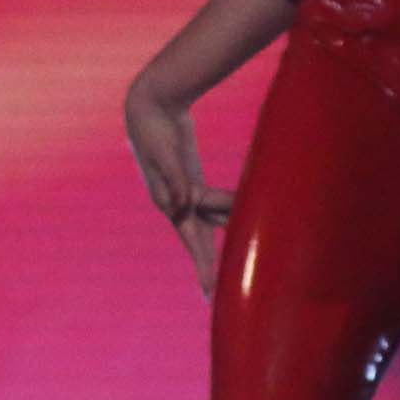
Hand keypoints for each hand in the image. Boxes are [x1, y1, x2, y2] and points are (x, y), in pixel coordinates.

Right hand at [123, 82, 232, 296]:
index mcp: (168, 201)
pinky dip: (229, 210)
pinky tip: (243, 216)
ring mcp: (186, 191)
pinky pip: (215, 202)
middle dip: (210, 266)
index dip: (203, 266)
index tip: (210, 292)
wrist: (150, 102)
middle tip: (219, 297)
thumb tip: (182, 204)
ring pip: (213, 219)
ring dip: (230, 233)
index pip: (191, 240)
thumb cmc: (153, 126)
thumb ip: (173, 178)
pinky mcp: (193, 179)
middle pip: (200, 240)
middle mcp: (176, 202)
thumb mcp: (162, 151)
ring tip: (249, 253)